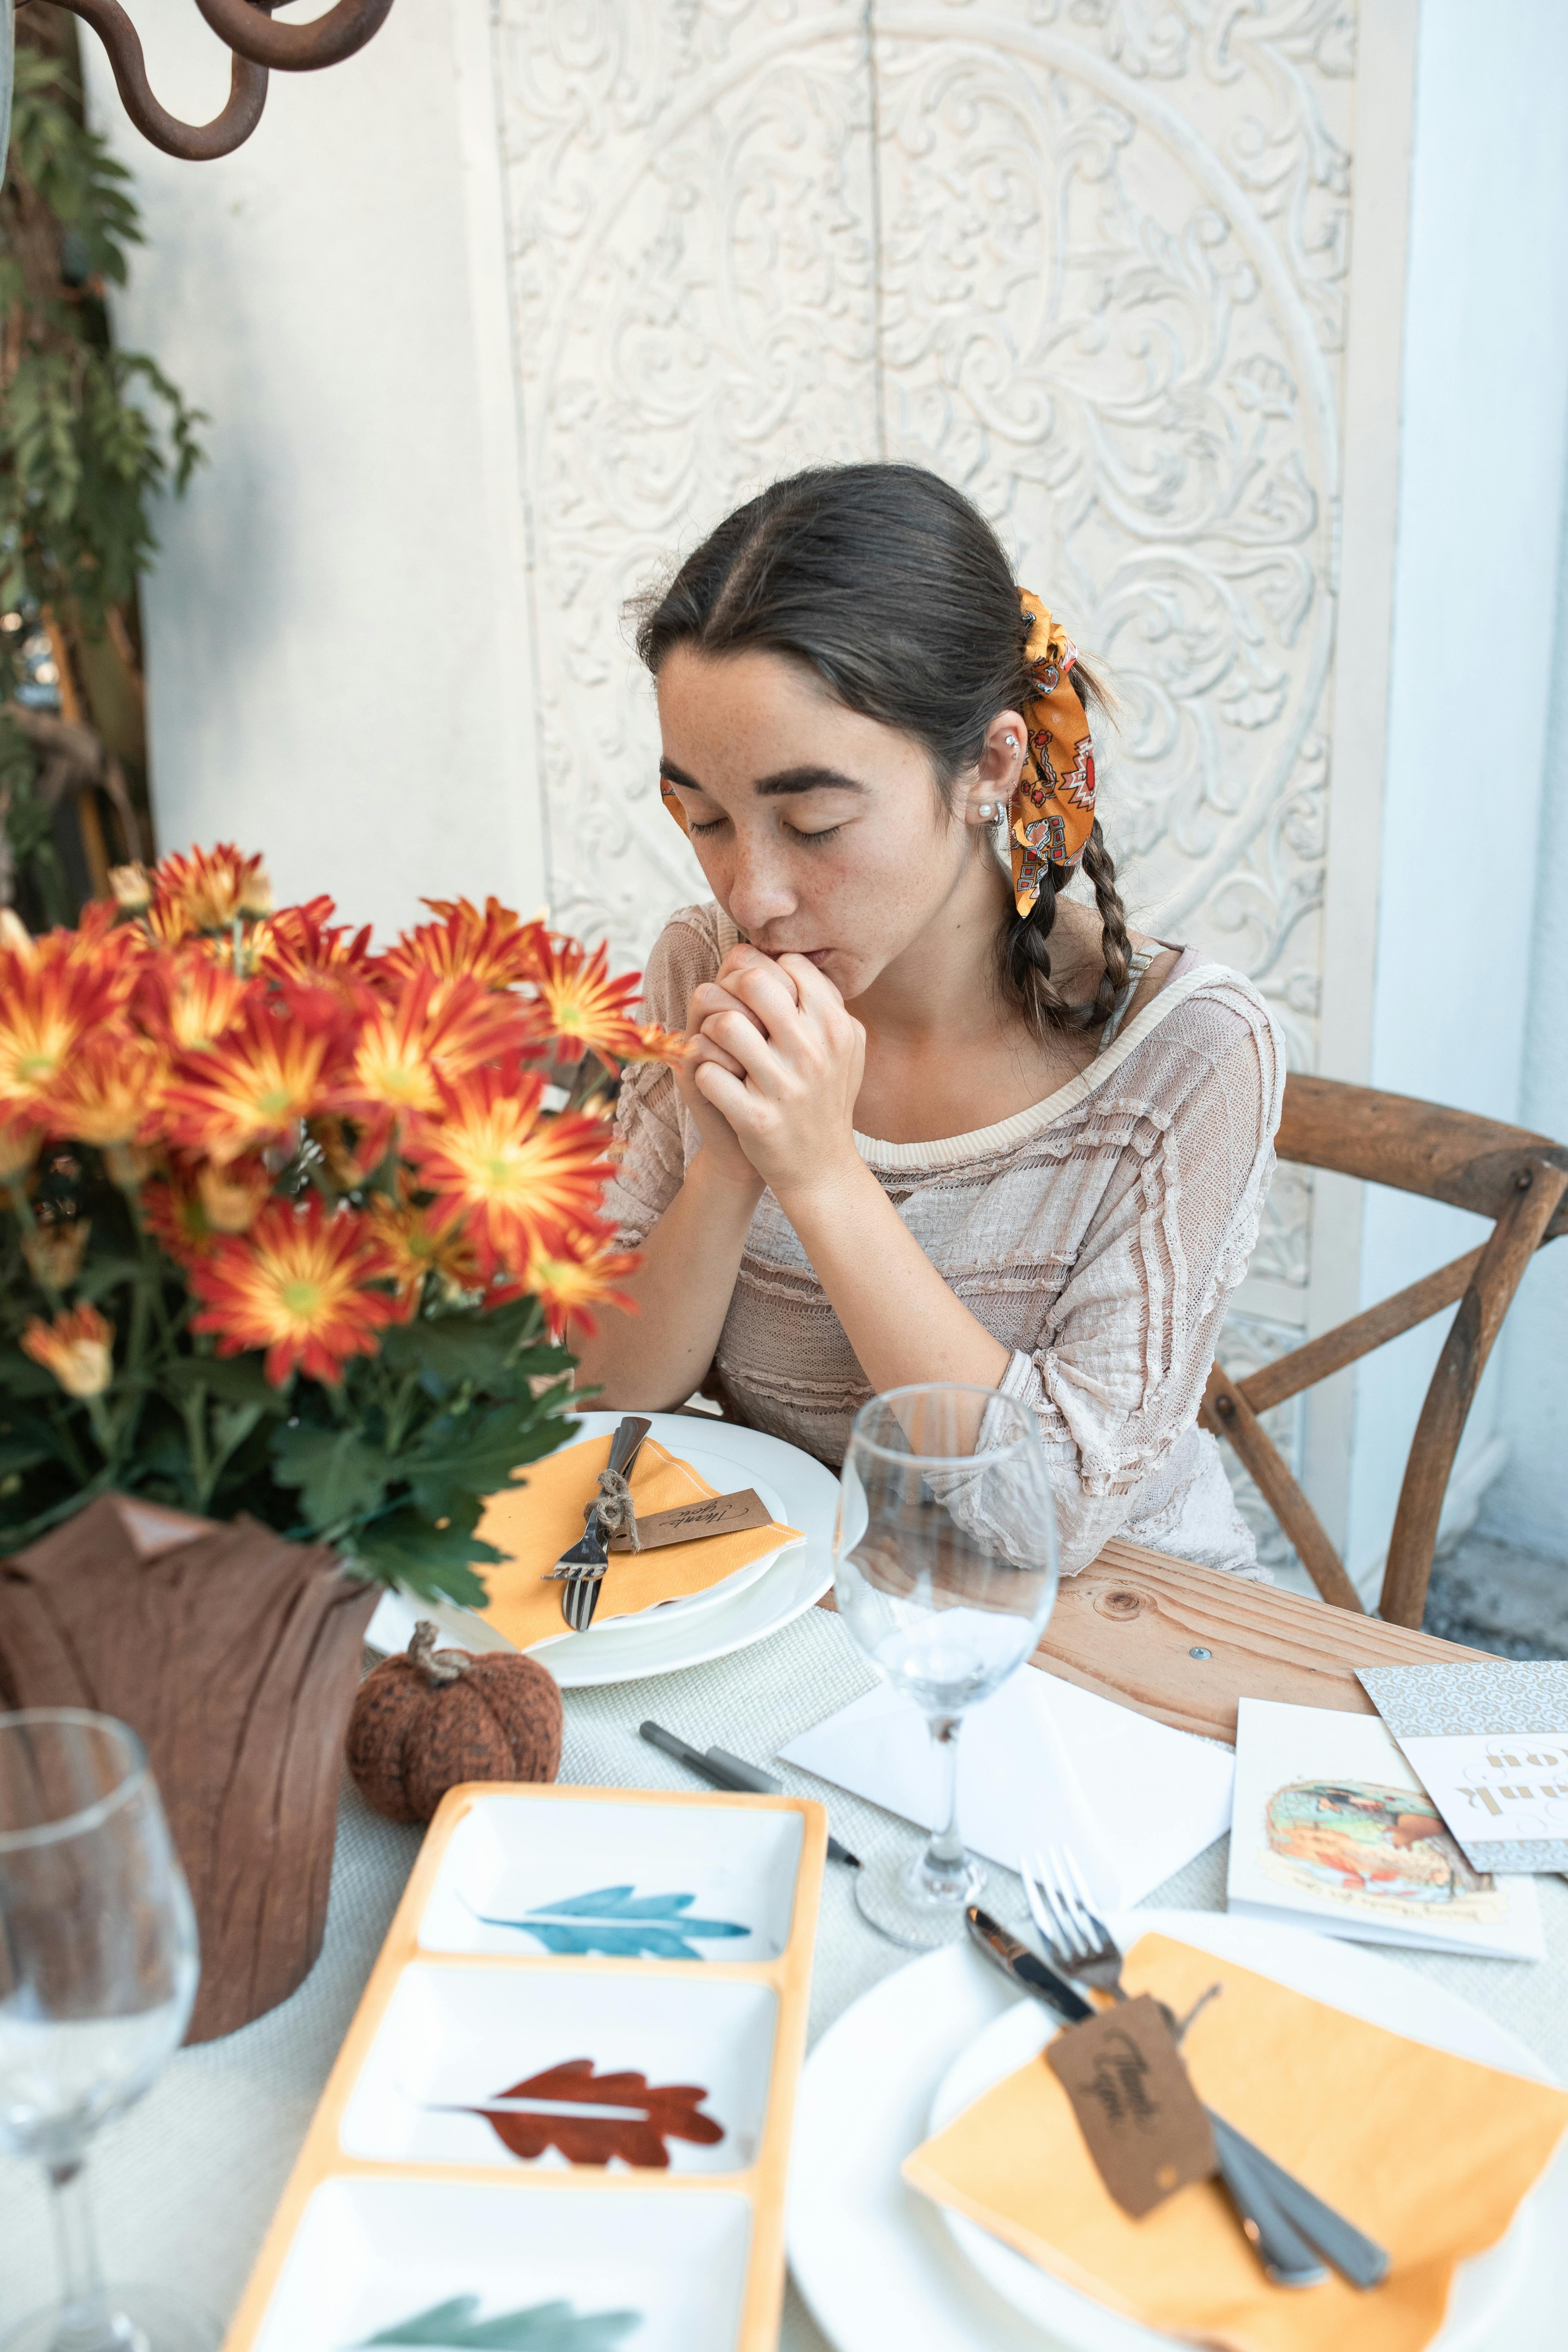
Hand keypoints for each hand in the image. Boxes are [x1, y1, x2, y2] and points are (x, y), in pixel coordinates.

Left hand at [688, 945, 864, 1201]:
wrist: (820, 1169)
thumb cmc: (825, 1098)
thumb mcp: (845, 1048)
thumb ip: (827, 1003)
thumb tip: (790, 959)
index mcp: (837, 1028)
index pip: (788, 964)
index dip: (761, 969)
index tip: (752, 992)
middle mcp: (814, 1052)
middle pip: (752, 982)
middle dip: (730, 990)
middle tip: (726, 1010)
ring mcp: (784, 1086)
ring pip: (723, 1024)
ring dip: (710, 1031)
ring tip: (717, 1046)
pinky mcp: (755, 1117)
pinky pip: (708, 1071)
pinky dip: (703, 1071)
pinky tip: (716, 1080)